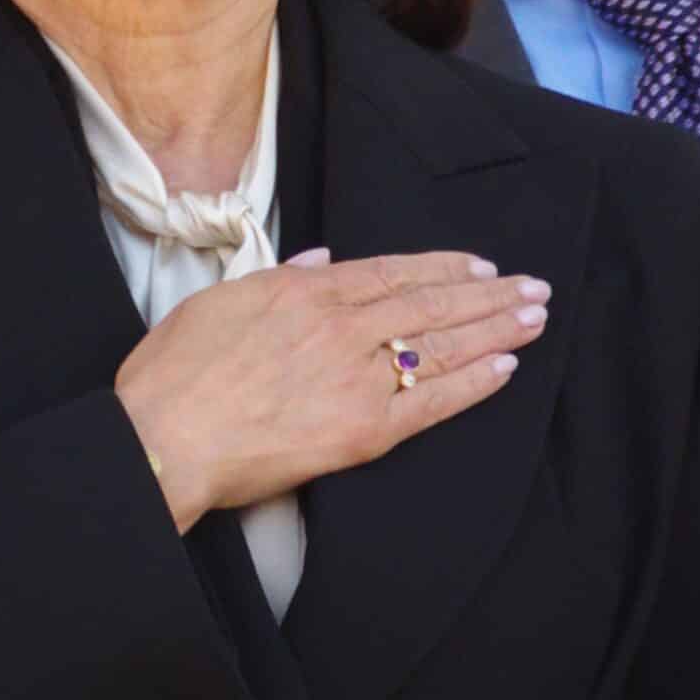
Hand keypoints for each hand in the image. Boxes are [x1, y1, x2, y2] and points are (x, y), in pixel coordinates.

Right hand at [115, 250, 552, 532]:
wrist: (164, 437)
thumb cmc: (177, 372)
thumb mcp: (220, 300)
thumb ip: (277, 277)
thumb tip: (322, 262)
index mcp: (307, 291)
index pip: (394, 271)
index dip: (444, 267)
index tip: (480, 265)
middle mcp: (342, 326)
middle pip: (432, 302)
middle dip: (489, 293)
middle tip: (534, 286)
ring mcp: (358, 377)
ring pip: (442, 345)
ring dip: (496, 329)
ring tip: (536, 317)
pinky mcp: (364, 429)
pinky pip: (433, 402)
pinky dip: (474, 383)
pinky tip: (506, 368)